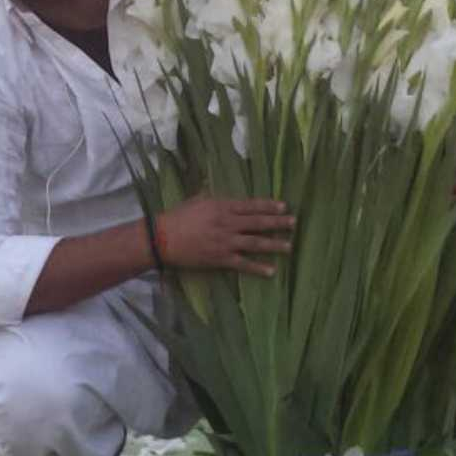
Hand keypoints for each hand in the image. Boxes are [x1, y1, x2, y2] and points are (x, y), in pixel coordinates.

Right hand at [156, 196, 294, 276]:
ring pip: (255, 243)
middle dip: (278, 223)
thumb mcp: (196, 200)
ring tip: (289, 246)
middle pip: (258, 223)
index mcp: (222, 206)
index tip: (283, 206)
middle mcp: (227, 223)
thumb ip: (210, 194)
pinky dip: (258, 268)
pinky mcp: (220, 259)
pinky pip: (243, 264)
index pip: (251, 205)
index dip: (268, 206)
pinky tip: (271, 271)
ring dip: (274, 244)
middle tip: (293, 223)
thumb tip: (215, 184)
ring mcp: (225, 242)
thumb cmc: (177, 217)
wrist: (162, 238)